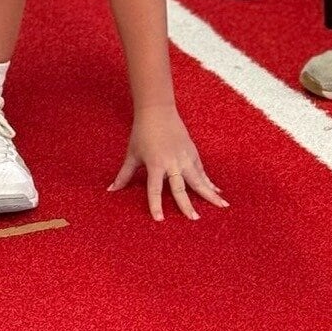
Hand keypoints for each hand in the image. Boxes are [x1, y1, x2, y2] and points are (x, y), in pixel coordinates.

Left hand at [108, 106, 227, 221]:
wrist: (157, 110)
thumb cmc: (142, 133)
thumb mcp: (132, 154)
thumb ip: (124, 175)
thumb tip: (110, 191)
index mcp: (155, 164)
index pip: (154, 189)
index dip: (155, 204)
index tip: (159, 220)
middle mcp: (172, 162)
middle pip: (180, 187)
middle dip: (187, 204)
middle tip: (194, 219)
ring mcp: (184, 157)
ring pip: (198, 179)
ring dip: (209, 193)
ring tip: (222, 206)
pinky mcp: (192, 152)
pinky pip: (201, 171)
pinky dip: (209, 181)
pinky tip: (217, 191)